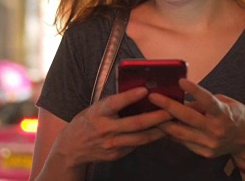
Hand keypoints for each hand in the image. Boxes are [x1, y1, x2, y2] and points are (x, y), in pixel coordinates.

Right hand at [53, 87, 172, 165]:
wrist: (71, 149)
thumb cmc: (86, 122)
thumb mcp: (94, 108)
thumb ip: (113, 103)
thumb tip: (138, 92)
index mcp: (97, 113)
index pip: (114, 103)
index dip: (130, 96)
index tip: (145, 90)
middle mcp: (104, 130)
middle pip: (134, 124)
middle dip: (155, 117)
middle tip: (171, 110)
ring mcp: (111, 145)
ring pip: (140, 138)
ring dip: (158, 130)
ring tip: (173, 122)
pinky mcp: (117, 154)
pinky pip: (137, 145)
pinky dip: (150, 138)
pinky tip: (161, 132)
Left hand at [148, 78, 244, 163]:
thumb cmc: (237, 117)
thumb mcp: (227, 103)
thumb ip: (205, 102)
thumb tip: (183, 97)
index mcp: (224, 115)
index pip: (207, 101)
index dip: (194, 90)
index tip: (181, 80)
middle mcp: (216, 130)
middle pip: (188, 118)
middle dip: (168, 106)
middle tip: (153, 97)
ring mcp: (209, 143)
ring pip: (180, 132)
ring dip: (163, 122)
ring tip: (150, 111)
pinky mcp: (204, 152)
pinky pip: (183, 141)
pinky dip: (171, 132)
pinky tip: (161, 124)